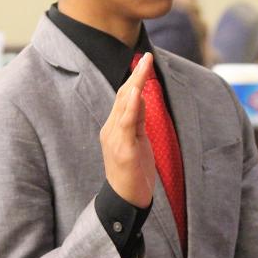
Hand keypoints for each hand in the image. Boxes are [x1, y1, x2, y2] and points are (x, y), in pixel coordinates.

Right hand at [100, 52, 154, 207]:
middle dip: (136, 75)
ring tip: (144, 66)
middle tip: (147, 56)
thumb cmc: (133, 172)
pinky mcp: (123, 150)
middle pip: (123, 96)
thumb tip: (142, 97)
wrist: (125, 201)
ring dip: (135, 84)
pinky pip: (127, 124)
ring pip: (125, 105)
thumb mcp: (138, 141)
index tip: (145, 60)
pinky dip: (132, 107)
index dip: (135, 78)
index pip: (125, 97)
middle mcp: (111, 129)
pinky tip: (137, 92)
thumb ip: (138, 120)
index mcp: (114, 127)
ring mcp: (115, 139)